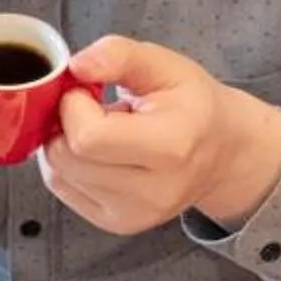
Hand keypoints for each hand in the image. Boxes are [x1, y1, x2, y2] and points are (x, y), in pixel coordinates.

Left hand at [37, 36, 280, 234]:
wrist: (222, 153)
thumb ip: (119, 55)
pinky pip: (63, 190)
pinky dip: (67, 166)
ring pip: (58, 175)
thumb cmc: (192, 105)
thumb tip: (76, 65)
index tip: (88, 91)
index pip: (89, 136)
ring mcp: (133, 215)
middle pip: (67, 157)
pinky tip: (97, 152)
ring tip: (100, 130)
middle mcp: (153, 191)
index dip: (74, 106)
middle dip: (65, 124)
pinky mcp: (116, 225)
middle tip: (91, 108)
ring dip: (64, 145)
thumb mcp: (164, 65)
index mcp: (171, 146)